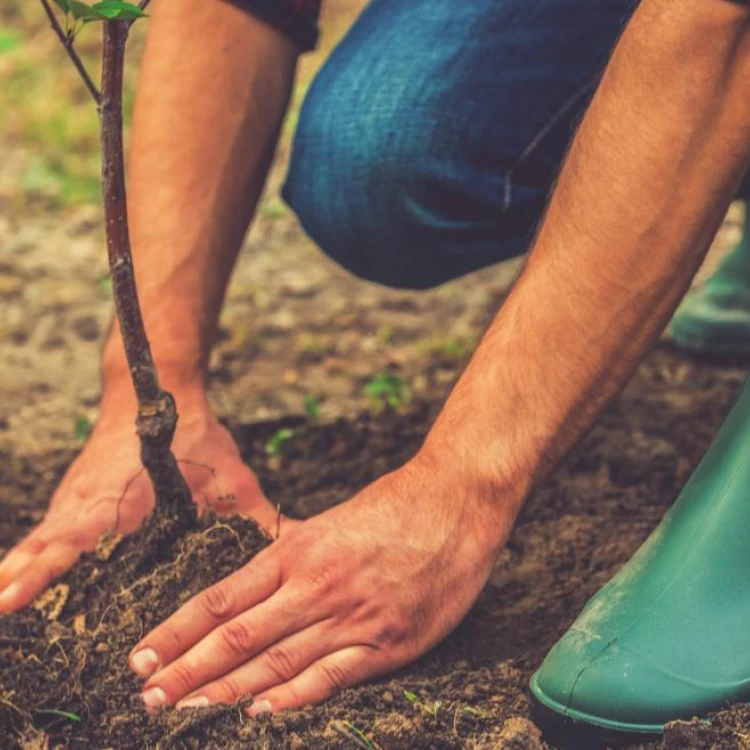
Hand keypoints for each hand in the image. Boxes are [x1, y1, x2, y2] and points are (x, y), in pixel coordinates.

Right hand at [0, 386, 282, 612]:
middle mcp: (93, 502)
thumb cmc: (197, 437)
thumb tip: (300, 544)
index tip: (16, 594)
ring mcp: (78, 500)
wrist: (156, 389)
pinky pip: (47, 531)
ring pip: (44, 540)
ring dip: (20, 569)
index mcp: (127, 499)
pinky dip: (28, 555)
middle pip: (54, 546)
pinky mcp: (74, 499)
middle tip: (2, 607)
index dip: (51, 567)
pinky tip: (8, 583)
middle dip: (27, 577)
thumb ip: (259, 518)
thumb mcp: (231, 478)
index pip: (85, 538)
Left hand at [128, 453, 511, 713]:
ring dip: (225, 691)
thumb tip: (260, 565)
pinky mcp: (388, 642)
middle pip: (237, 635)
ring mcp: (351, 617)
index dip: (178, 630)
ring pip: (275, 661)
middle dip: (187, 670)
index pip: (222, 598)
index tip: (142, 654)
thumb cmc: (393, 507)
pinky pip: (332, 675)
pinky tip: (259, 713)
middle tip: (147, 696)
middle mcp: (315, 586)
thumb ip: (294, 550)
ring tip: (183, 711)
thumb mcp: (332, 521)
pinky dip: (293, 697)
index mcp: (297, 552)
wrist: (454, 502)